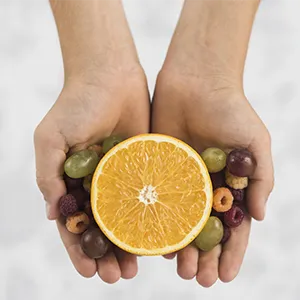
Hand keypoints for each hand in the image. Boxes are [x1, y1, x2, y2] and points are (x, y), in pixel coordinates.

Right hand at [34, 68, 149, 281]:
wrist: (110, 76)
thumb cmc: (76, 104)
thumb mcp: (50, 140)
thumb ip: (47, 176)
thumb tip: (53, 215)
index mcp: (75, 182)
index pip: (76, 224)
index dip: (80, 249)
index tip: (90, 272)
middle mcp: (101, 183)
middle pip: (105, 228)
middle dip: (110, 253)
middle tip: (120, 276)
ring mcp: (126, 175)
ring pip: (130, 218)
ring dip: (133, 243)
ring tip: (138, 267)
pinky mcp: (148, 164)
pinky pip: (152, 196)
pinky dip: (155, 217)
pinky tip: (162, 236)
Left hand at [152, 70, 273, 285]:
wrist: (197, 81)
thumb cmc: (231, 109)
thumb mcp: (255, 144)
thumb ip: (261, 179)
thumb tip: (261, 217)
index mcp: (227, 184)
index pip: (231, 226)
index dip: (230, 252)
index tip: (225, 276)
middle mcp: (202, 185)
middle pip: (203, 229)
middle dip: (202, 255)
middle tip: (198, 279)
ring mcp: (178, 177)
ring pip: (177, 220)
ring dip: (178, 245)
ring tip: (177, 268)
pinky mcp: (157, 166)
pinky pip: (154, 198)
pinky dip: (154, 220)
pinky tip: (152, 240)